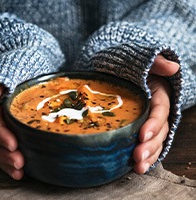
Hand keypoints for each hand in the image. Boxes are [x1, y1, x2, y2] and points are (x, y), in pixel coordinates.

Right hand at [0, 84, 24, 179]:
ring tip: (19, 171)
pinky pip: (2, 151)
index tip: (13, 144)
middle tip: (19, 162)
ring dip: (6, 162)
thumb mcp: (7, 77)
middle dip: (5, 153)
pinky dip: (8, 163)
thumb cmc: (16, 77)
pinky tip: (18, 173)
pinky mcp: (4, 136)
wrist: (20, 80)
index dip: (0, 133)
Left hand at [133, 55, 179, 173]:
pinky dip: (144, 156)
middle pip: (159, 130)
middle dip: (150, 145)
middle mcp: (157, 110)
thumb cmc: (132, 67)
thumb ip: (156, 63)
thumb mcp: (144, 61)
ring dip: (148, 155)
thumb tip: (173, 67)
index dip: (153, 124)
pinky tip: (136, 167)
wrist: (122, 72)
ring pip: (155, 141)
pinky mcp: (141, 128)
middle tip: (137, 157)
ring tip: (138, 167)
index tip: (142, 135)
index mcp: (159, 94)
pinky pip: (147, 143)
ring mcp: (150, 121)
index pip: (160, 111)